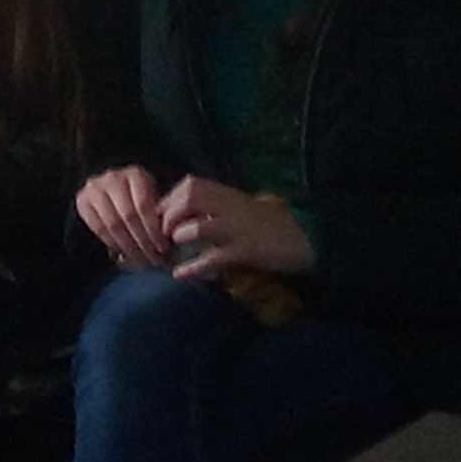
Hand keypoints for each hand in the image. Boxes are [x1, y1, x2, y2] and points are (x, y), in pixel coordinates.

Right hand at [76, 163, 174, 270]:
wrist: (110, 187)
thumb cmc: (139, 196)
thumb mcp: (153, 197)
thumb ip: (159, 215)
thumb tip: (165, 244)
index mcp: (135, 174)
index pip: (144, 206)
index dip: (153, 230)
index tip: (163, 249)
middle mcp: (112, 178)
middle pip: (128, 216)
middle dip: (142, 242)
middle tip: (152, 259)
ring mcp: (94, 188)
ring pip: (112, 224)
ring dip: (128, 246)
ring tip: (140, 260)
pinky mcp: (82, 201)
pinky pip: (98, 228)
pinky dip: (112, 243)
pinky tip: (123, 252)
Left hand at [161, 175, 314, 281]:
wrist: (302, 236)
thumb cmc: (266, 222)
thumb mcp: (237, 205)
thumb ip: (211, 203)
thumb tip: (175, 211)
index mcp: (226, 192)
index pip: (186, 187)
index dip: (166, 204)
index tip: (158, 220)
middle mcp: (230, 205)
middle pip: (186, 201)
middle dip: (167, 219)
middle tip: (161, 237)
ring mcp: (237, 228)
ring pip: (196, 226)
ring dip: (179, 238)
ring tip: (171, 250)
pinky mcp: (244, 251)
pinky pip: (213, 258)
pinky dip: (193, 267)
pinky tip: (179, 274)